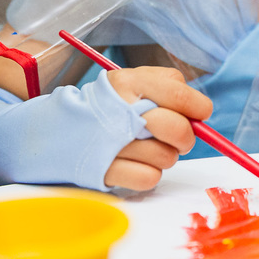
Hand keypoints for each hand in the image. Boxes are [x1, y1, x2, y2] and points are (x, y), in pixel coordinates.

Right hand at [102, 66, 212, 190]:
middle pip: (178, 130)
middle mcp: (120, 112)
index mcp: (128, 83)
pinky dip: (148, 173)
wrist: (57, 130)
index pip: (180, 96)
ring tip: (144, 145)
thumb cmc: (109, 104)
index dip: (199, 107)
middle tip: (177, 136)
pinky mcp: (106, 172)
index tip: (201, 113)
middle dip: (185, 137)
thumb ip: (168, 86)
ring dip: (163, 155)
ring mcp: (112, 144)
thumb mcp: (133, 79)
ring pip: (167, 158)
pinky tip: (133, 161)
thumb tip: (200, 109)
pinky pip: (150, 178)